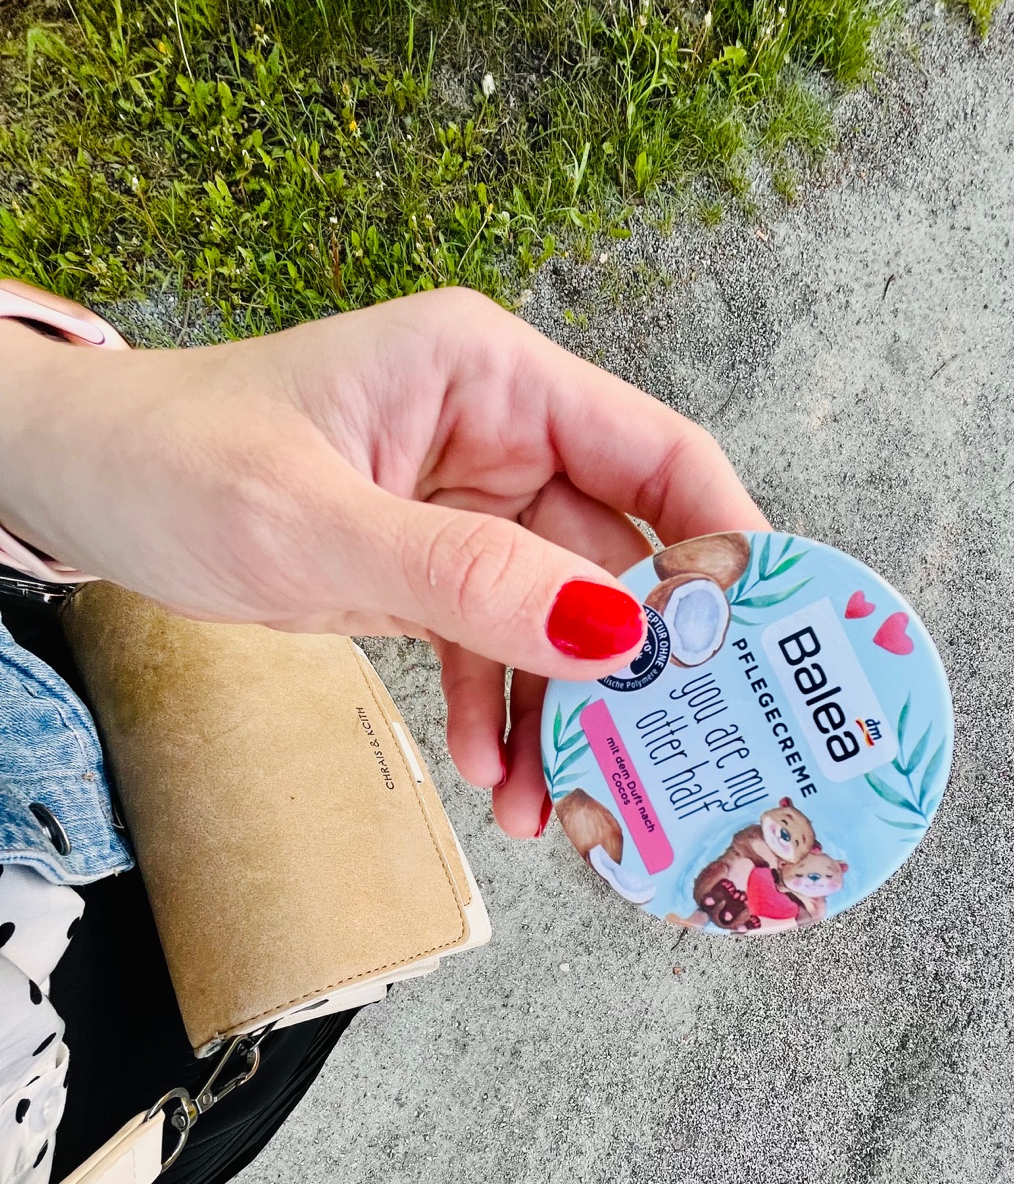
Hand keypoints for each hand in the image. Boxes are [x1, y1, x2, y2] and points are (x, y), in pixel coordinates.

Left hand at [0, 285, 766, 834]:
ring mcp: (468, 510)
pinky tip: (494, 772)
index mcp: (491, 378)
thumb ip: (464, 580)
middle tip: (662, 760)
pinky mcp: (433, 570)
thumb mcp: (316, 525)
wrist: (80, 488)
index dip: (725, 546)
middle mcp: (498, 437)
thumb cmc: (175, 463)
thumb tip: (610, 635)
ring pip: (560, 621)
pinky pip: (496, 649)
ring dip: (564, 714)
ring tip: (557, 804)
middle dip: (634, 668)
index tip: (764, 646)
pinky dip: (500, 712)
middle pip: (619, 558)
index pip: (657, 454)